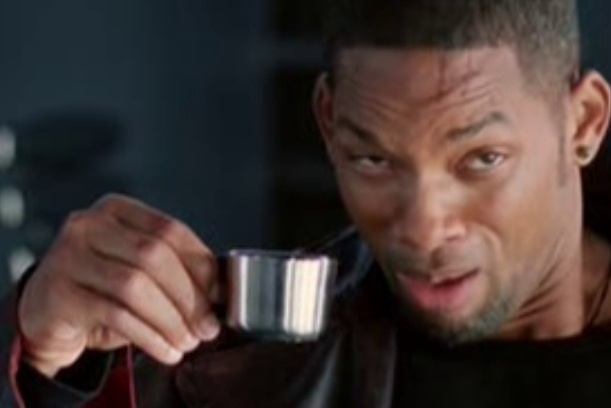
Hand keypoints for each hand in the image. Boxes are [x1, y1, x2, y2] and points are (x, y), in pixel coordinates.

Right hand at [18, 194, 221, 377]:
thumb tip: (219, 291)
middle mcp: (88, 224)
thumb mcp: (137, 268)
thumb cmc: (101, 288)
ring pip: (135, 287)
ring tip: (188, 342)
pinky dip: (149, 336)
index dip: (201, 264)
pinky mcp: (58, 292)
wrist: (45, 313)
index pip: (170, 230)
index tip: (219, 294)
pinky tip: (166, 350)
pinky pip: (115, 315)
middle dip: (189, 297)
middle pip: (154, 256)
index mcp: (116, 209)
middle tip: (207, 327)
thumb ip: (173, 268)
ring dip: (171, 320)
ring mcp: (68, 256)